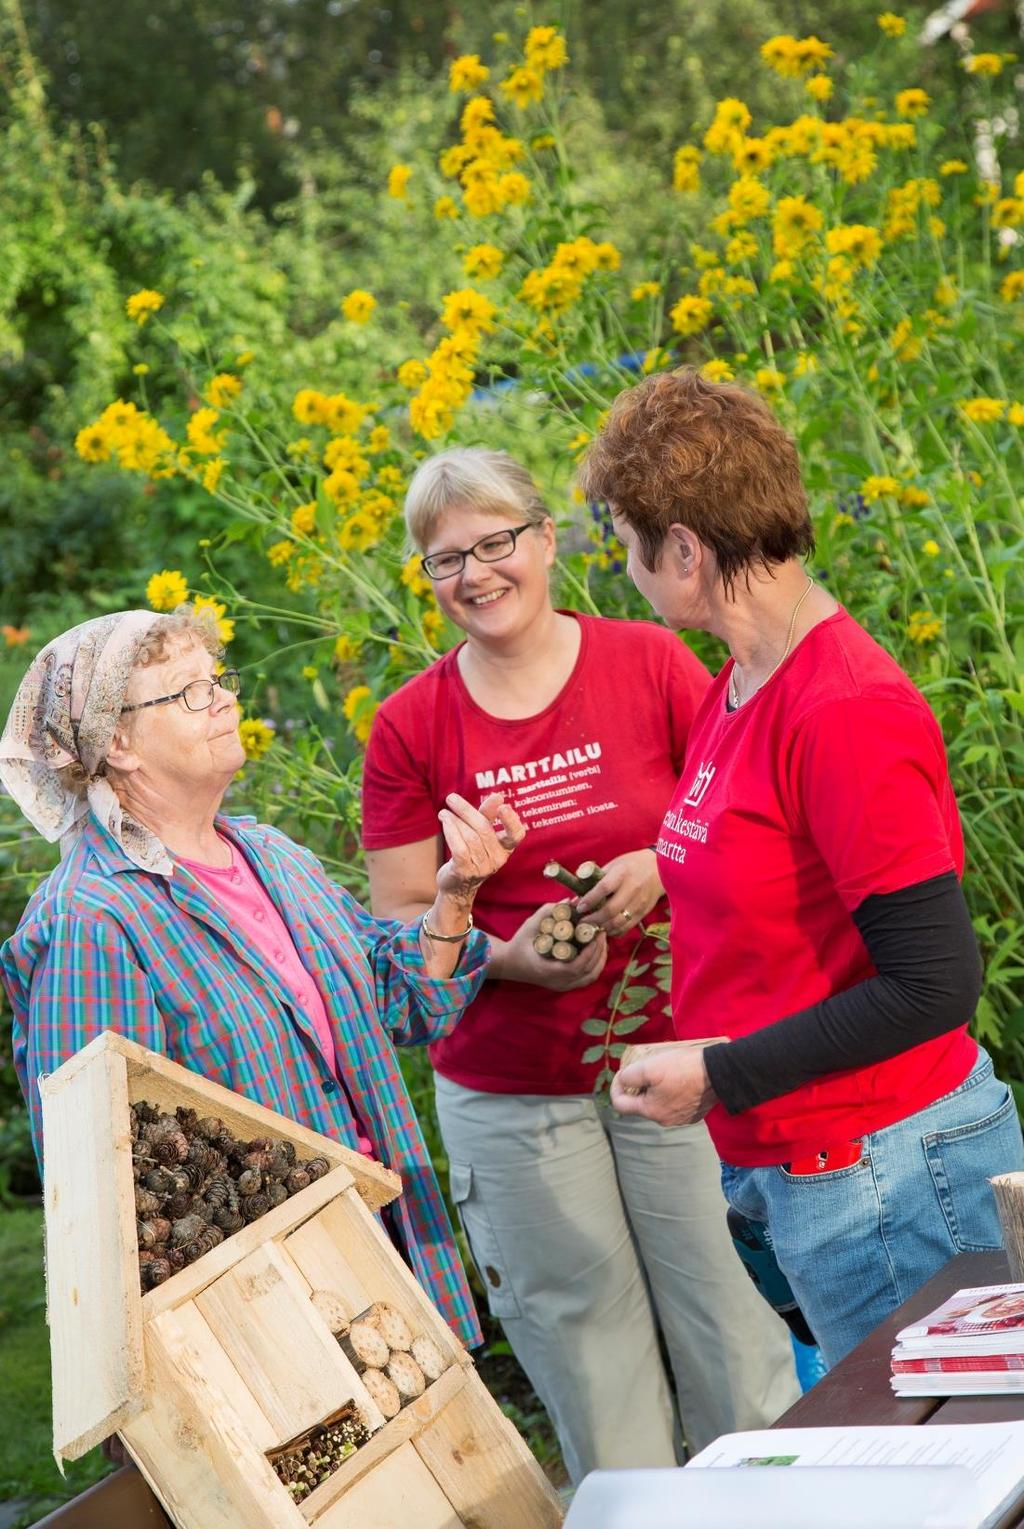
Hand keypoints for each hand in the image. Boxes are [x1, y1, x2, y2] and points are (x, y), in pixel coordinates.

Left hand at [435, 792, 525, 903]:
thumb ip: (489, 815)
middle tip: (451, 798)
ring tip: (444, 812)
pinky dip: (450, 831)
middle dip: (466, 811)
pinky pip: (458, 847)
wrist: (457, 886)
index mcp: (505, 848)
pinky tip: (444, 821)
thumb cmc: (472, 853)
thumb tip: (498, 796)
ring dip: (454, 820)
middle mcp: (497, 859)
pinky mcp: (465, 871)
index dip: (511, 821)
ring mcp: (482, 867)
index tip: (503, 806)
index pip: (517, 835)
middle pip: (484, 829)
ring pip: (469, 837)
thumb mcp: (482, 833)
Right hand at [493, 902, 608, 990]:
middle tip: (602, 932)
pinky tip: (597, 952)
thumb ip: (549, 912)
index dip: (591, 951)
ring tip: (601, 940)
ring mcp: (562, 986)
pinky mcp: (564, 985)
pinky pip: (586, 978)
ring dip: (600, 959)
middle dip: (599, 951)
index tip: (596, 934)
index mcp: (549, 971)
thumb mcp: (530, 925)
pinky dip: (595, 966)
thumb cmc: (518, 944)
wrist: (508, 963)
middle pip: (588, 972)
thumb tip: (571, 901)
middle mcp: (558, 982)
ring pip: (590, 977)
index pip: (577, 966)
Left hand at [575, 849, 661, 935]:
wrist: (660, 868)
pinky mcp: (644, 912)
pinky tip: (606, 928)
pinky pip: (627, 927)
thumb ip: (595, 881)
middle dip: (594, 919)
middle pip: (611, 910)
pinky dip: (614, 931)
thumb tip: (576, 898)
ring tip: (592, 927)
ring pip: (618, 922)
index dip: (590, 900)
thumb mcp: (613, 865)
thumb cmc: (632, 864)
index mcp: (622, 873)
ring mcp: (639, 902)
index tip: (579, 907)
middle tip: (582, 922)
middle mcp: (632, 888)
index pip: (604, 888)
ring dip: (603, 927)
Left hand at [610, 1043, 717, 1125]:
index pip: (620, 1104)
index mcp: (651, 1112)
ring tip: (664, 1072)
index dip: (616, 1086)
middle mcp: (665, 1120)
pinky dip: (672, 1092)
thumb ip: (629, 1076)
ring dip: (656, 1089)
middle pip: (641, 1104)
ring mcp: (681, 1119)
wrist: (719, 1073)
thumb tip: (624, 1081)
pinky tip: (679, 1079)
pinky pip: (676, 1104)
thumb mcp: (649, 1066)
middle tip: (645, 1068)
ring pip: (659, 1104)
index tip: (623, 1071)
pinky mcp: (695, 1113)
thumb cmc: (682, 1068)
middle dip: (638, 1086)